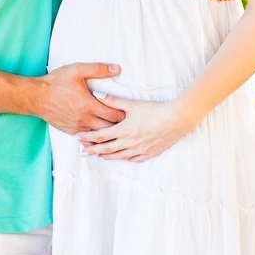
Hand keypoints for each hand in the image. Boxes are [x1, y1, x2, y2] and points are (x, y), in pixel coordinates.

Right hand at [34, 64, 125, 134]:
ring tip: (118, 132)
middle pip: (109, 129)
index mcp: (88, 105)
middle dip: (119, 126)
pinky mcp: (71, 132)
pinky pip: (87, 140)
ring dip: (109, 134)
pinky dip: (96, 140)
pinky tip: (101, 139)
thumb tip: (117, 69)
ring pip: (99, 137)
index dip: (124, 114)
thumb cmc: (56, 82)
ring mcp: (78, 128)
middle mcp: (84, 119)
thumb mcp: (77, 70)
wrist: (36, 97)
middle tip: (127, 123)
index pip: (114, 115)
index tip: (129, 112)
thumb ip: (98, 69)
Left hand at [76, 95, 196, 161]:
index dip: (88, 137)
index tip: (78, 137)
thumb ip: (114, 101)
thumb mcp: (132, 104)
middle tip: (83, 151)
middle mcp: (129, 143)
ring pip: (118, 156)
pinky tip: (121, 157)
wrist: (176, 119)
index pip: (100, 136)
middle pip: (106, 149)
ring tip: (98, 155)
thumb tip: (98, 95)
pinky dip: (124, 158)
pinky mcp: (149, 153)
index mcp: (123, 130)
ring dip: (107, 156)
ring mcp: (139, 150)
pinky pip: (133, 159)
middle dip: (93, 150)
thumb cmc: (155, 110)